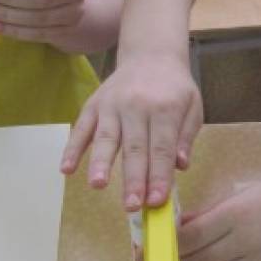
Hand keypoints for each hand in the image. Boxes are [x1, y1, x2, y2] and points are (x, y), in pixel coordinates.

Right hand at [60, 53, 201, 210]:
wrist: (151, 54)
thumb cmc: (174, 88)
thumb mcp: (193, 106)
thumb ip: (186, 136)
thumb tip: (180, 166)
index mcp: (165, 108)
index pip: (162, 148)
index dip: (159, 176)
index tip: (157, 201)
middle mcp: (137, 106)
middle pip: (135, 148)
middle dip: (133, 179)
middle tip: (132, 207)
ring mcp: (111, 105)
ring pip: (106, 138)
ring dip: (101, 163)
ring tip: (98, 186)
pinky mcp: (93, 105)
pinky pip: (80, 128)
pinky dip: (72, 149)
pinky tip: (66, 169)